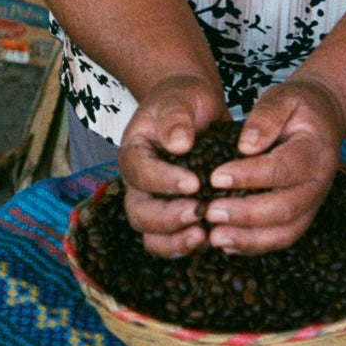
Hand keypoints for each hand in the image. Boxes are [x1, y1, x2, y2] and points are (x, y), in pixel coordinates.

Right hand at [120, 73, 227, 258]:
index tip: (195, 182)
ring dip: (174, 240)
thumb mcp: (179, 100)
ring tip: (203, 235)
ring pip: (151, 234)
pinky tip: (211, 239)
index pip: (140, 174)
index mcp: (134, 154)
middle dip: (167, 218)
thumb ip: (176, 118)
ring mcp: (154, 202)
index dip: (164, 181)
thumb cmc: (183, 101)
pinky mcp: (174, 214)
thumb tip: (179, 144)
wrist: (194, 108)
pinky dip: (185, 245)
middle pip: (139, 213)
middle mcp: (139, 184)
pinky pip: (170, 240)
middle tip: (198, 213)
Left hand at [202, 76, 345, 256]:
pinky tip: (226, 243)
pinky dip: (254, 245)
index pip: (282, 169)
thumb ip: (266, 116)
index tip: (215, 177)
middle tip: (209, 210)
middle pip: (284, 208)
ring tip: (214, 236)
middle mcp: (318, 183)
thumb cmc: (297, 108)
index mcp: (315, 151)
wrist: (322, 120)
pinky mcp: (302, 216)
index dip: (249, 176)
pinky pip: (280, 239)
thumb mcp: (283, 98)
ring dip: (248, 239)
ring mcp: (313, 204)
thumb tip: (245, 146)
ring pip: (284, 232)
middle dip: (244, 214)